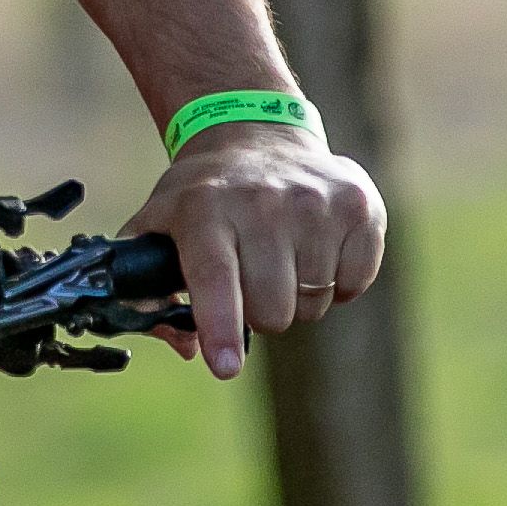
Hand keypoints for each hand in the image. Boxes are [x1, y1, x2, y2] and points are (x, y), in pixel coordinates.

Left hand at [119, 120, 386, 378]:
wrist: (259, 138)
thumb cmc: (203, 198)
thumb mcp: (158, 226)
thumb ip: (148, 292)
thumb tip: (186, 347)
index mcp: (203, 208)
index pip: (214, 277)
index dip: (219, 326)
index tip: (225, 367)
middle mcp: (262, 200)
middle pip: (272, 310)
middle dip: (260, 312)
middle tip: (250, 278)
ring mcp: (315, 201)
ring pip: (313, 302)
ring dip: (297, 295)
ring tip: (281, 255)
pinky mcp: (359, 205)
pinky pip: (354, 283)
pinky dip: (338, 281)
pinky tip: (317, 246)